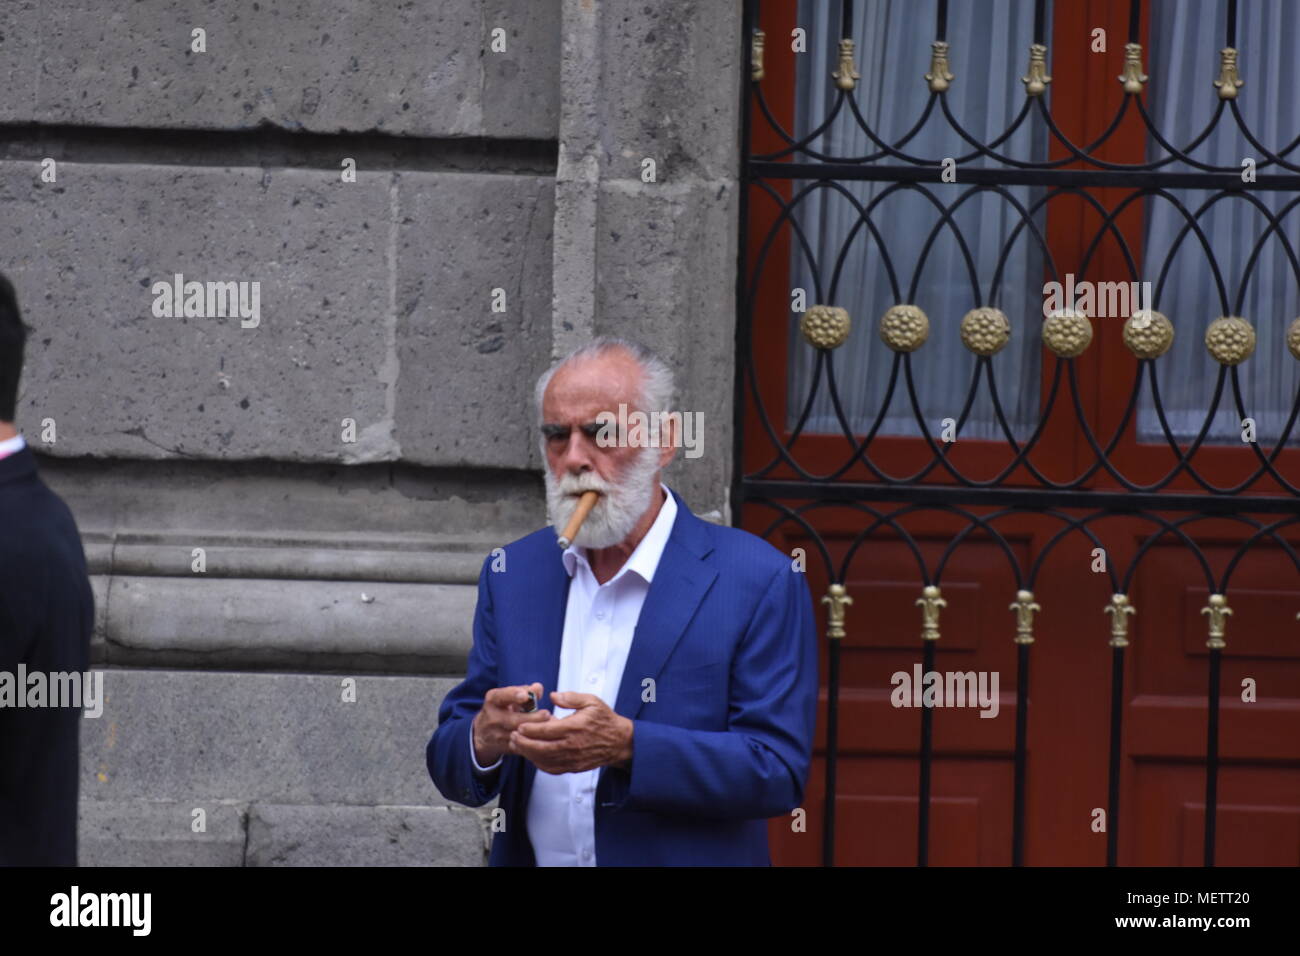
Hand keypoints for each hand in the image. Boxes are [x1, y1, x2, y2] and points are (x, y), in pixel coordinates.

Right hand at [472, 683, 550, 765]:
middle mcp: (493, 718)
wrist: (483, 733)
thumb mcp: (507, 697)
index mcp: (493, 701)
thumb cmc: (502, 709)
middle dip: (531, 718)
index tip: (526, 695)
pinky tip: (545, 739)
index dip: (513, 695)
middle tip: (547, 714)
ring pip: (519, 735)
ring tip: (549, 726)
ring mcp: (497, 735)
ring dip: (535, 731)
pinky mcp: (505, 748)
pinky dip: (534, 743)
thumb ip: (524, 690)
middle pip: (513, 720)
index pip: (502, 696)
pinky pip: (522, 747)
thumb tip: (538, 687)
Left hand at [509, 691, 633, 773]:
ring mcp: (572, 758)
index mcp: (574, 727)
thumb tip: (552, 696)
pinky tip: (532, 756)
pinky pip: (552, 768)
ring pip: (543, 760)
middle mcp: (571, 745)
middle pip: (540, 748)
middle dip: (523, 742)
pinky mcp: (573, 767)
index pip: (545, 730)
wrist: (619, 742)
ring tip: (517, 745)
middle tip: (512, 736)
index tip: (519, 725)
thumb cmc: (605, 720)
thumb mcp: (592, 701)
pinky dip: (539, 764)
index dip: (529, 728)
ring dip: (528, 754)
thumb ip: (571, 697)